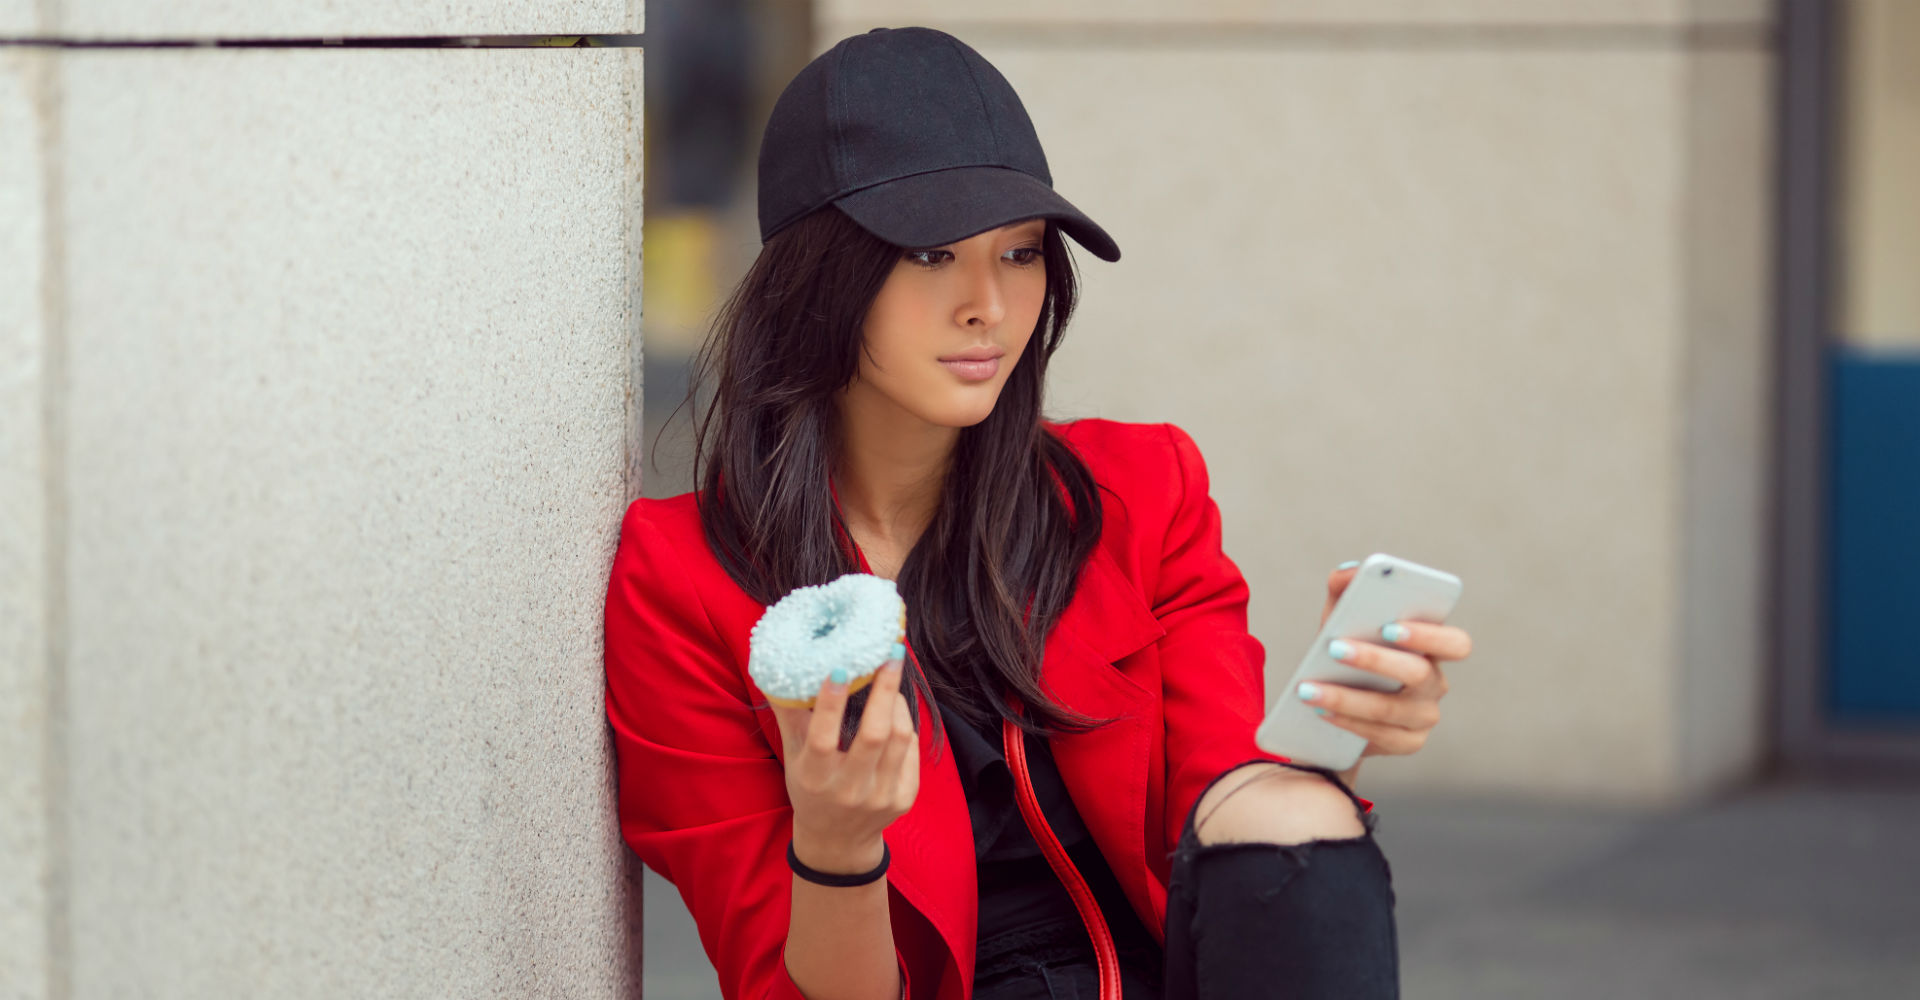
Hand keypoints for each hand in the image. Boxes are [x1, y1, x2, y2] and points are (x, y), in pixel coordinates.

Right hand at [768, 651, 919, 873]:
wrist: (838, 842)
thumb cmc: (811, 790)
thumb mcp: (793, 757)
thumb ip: (790, 715)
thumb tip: (778, 669)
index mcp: (815, 779)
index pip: (823, 738)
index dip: (832, 703)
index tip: (841, 669)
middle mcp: (849, 790)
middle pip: (874, 734)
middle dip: (885, 690)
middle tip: (890, 654)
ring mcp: (881, 796)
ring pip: (900, 738)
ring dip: (897, 703)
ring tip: (891, 679)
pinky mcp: (905, 798)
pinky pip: (911, 752)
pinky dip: (905, 727)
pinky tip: (895, 714)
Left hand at [1302, 562, 1474, 783]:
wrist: (1332, 706)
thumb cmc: (1343, 649)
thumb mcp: (1340, 617)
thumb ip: (1345, 588)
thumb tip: (1350, 572)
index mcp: (1432, 648)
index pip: (1455, 643)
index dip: (1428, 634)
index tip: (1389, 625)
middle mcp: (1435, 683)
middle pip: (1421, 674)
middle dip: (1376, 660)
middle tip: (1335, 649)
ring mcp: (1424, 716)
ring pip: (1391, 709)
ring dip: (1346, 698)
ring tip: (1307, 689)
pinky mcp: (1407, 742)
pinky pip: (1379, 736)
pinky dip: (1346, 721)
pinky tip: (1318, 711)